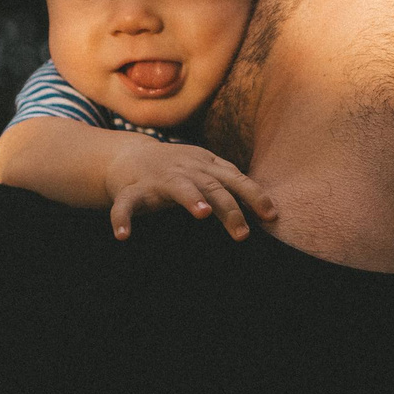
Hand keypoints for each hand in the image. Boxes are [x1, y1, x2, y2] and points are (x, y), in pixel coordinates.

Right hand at [105, 141, 276, 241]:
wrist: (129, 157)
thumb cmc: (177, 168)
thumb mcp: (206, 168)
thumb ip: (231, 181)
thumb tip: (269, 207)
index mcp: (205, 166)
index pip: (235, 180)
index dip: (254, 196)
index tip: (271, 216)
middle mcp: (185, 170)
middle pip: (213, 187)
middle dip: (229, 208)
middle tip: (242, 233)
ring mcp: (158, 180)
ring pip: (177, 187)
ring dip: (190, 198)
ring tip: (202, 212)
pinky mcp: (131, 192)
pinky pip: (126, 206)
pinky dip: (122, 220)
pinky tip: (123, 236)